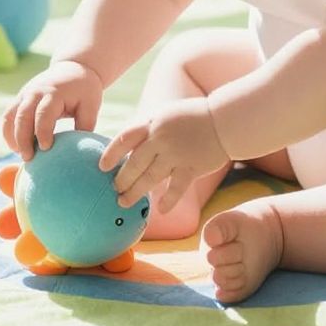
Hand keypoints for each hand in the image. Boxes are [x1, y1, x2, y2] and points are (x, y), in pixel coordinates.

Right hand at [2, 59, 103, 160]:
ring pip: (10, 117)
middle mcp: (35, 93)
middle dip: (23, 139)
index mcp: (54, 93)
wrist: (73, 68)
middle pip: (22, 117)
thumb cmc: (84, 89)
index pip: (44, 114)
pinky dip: (8, 132)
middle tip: (28, 159)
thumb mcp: (90, 104)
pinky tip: (16, 147)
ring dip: (12, 137)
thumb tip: (80, 149)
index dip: (43, 132)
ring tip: (20, 154)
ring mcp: (25, 94)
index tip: (45, 148)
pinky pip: (8, 116)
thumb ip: (85, 124)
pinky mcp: (20, 98)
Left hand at [100, 100, 228, 214]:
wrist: (224, 121)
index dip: (111, 153)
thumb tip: (125, 145)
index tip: (102, 166)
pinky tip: (161, 210)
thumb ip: (147, 128)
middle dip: (122, 179)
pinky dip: (168, 200)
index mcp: (152, 123)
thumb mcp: (165, 115)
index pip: (125, 138)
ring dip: (135, 192)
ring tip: (124, 202)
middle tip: (114, 189)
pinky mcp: (192, 167)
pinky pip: (176, 188)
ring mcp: (177, 154)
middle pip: (134, 163)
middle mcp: (161, 138)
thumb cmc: (192, 118)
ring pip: (150, 178)